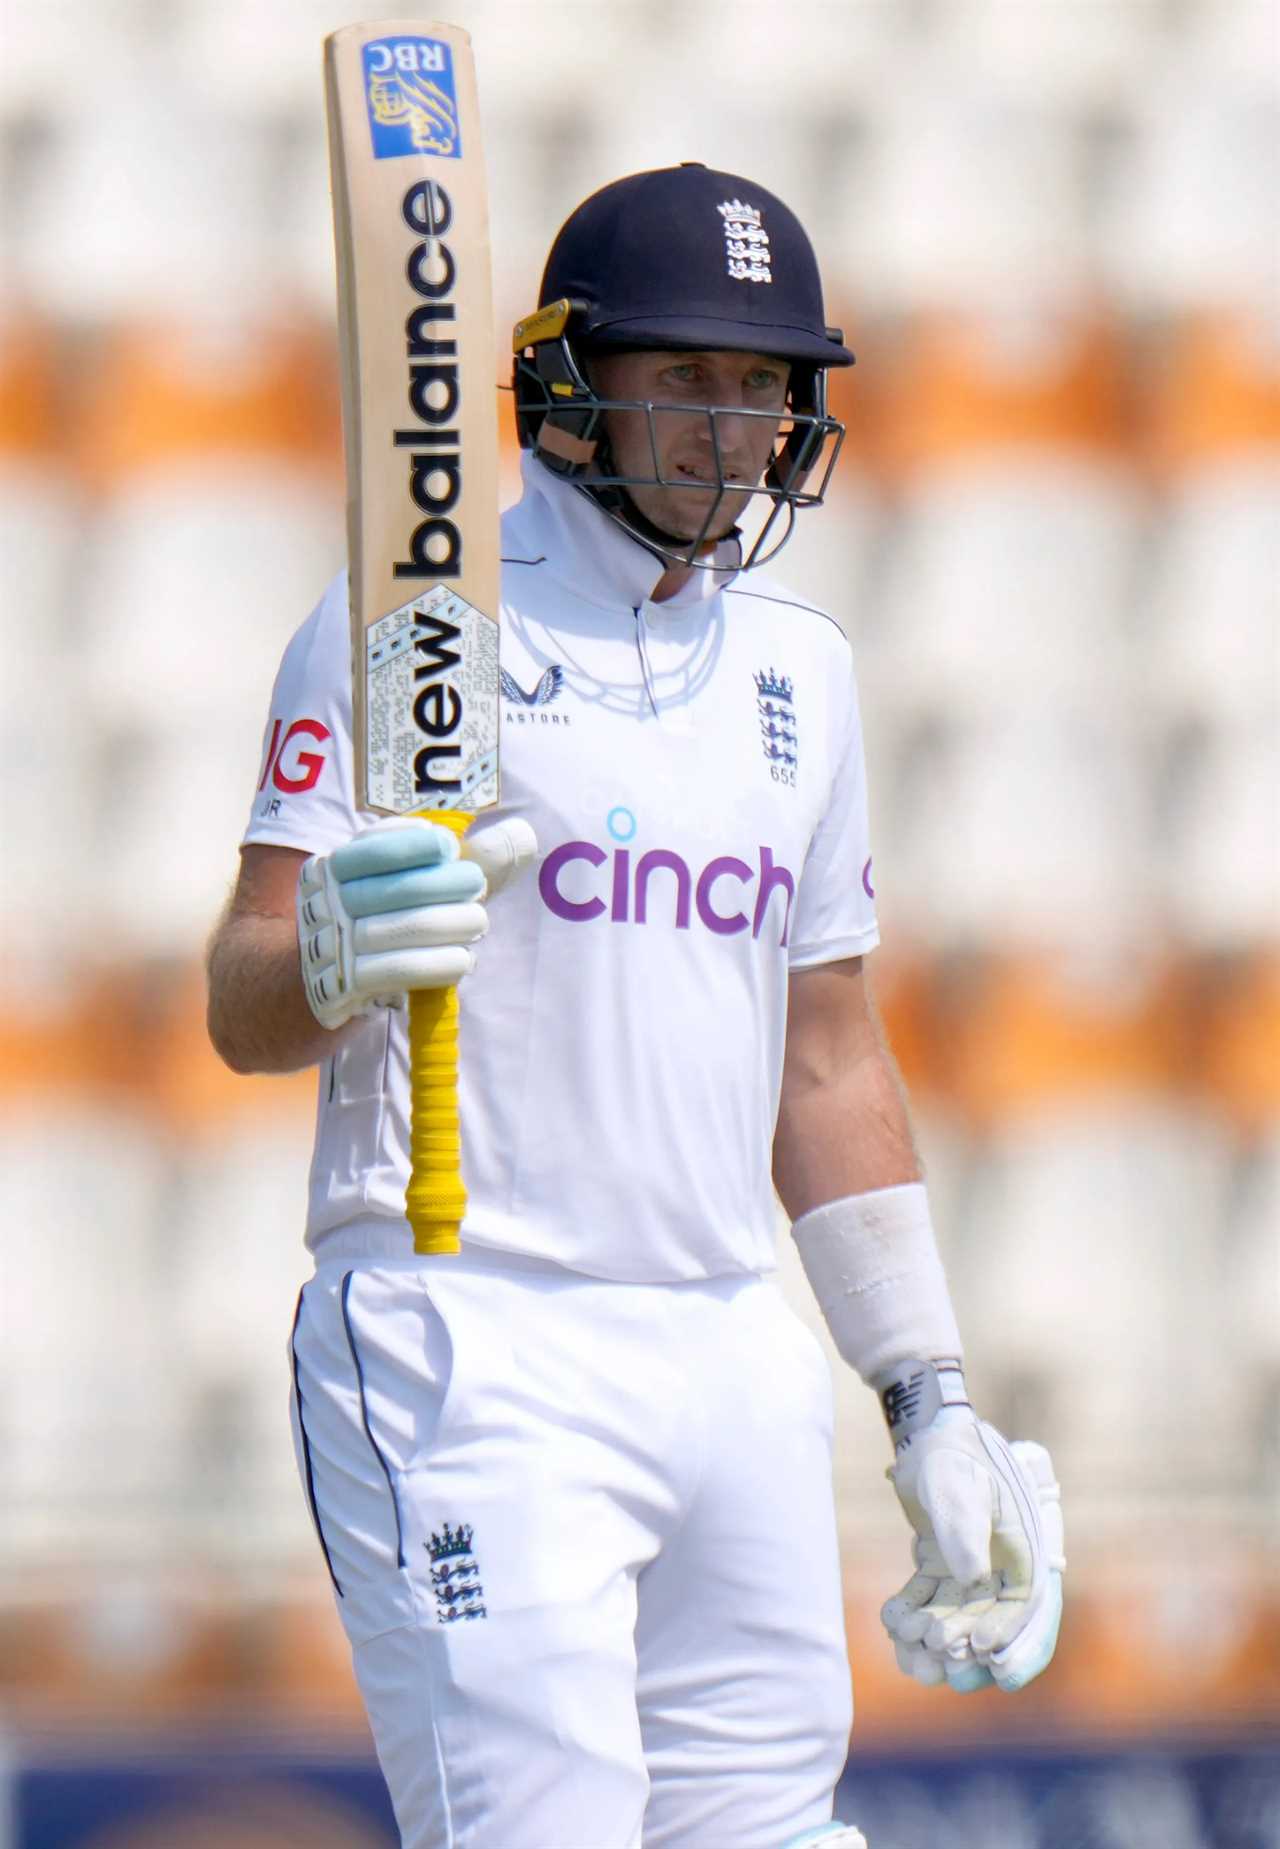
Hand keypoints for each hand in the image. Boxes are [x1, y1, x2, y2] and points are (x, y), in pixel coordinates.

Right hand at [297, 815, 535, 1031]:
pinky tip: (463, 960)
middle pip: (397, 888)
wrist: (302, 984)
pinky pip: (401, 971)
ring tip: (477, 924)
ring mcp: (335, 945)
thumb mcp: (383, 884)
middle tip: (477, 888)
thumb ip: (446, 863)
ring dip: (453, 926)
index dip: (411, 844)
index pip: (371, 849)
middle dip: (446, 886)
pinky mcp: (347, 985)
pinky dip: (440, 964)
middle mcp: (328, 902)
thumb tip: (521, 837)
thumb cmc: (365, 923)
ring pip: (405, 929)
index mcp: (333, 869)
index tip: (448, 846)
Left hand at [882, 1408, 1064, 1693]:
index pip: (1025, 1607)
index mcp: (1025, 1551)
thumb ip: (966, 1528)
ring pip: (955, 1619)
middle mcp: (1001, 1567)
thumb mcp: (960, 1484)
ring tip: (907, 1649)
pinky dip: (912, 1615)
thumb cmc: (952, 1454)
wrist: (925, 1436)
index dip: (1009, 1636)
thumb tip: (972, 1579)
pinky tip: (891, 1621)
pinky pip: (929, 1602)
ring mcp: (970, 1571)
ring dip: (934, 1638)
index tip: (981, 1652)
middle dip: (962, 1645)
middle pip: (988, 1622)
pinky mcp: (941, 1568)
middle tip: (935, 1656)